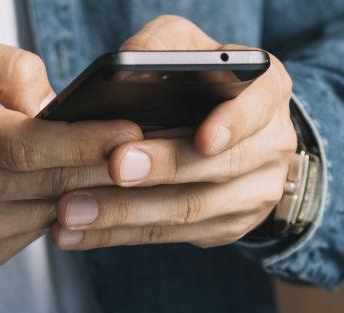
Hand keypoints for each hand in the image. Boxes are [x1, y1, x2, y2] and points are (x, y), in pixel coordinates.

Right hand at [0, 31, 141, 272]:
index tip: (132, 130)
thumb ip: (4, 65)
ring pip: (51, 209)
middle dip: (106, 166)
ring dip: (89, 188)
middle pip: (49, 182)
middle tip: (154, 147)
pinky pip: (34, 230)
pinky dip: (55, 205)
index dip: (84, 142)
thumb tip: (56, 102)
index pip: (26, 146)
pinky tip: (65, 184)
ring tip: (118, 162)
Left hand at [52, 15, 298, 249]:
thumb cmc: (198, 79)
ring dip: (126, 213)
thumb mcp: (186, 46)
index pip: (260, 105)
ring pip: (191, 210)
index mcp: (268, 91)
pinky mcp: (227, 227)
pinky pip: (170, 236)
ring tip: (72, 210)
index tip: (204, 139)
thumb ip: (162, 46)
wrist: (228, 129)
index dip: (235, 123)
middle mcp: (271, 145)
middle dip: (164, 168)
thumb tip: (128, 63)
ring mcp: (254, 193)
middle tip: (115, 167)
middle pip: (220, 166)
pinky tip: (77, 232)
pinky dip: (119, 235)